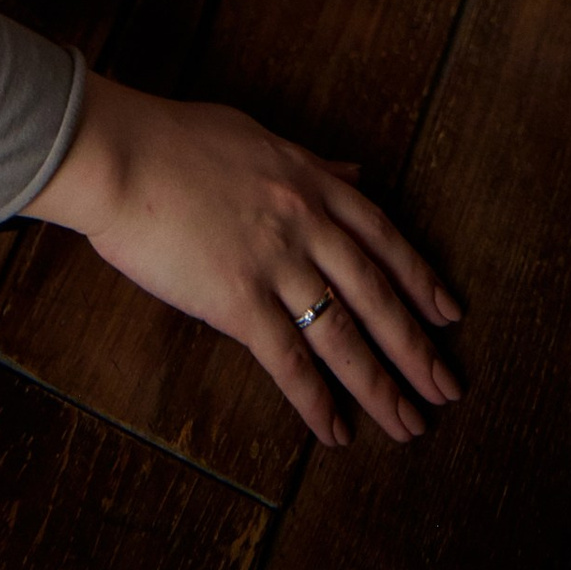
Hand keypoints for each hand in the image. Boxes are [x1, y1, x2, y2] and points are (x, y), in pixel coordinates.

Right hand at [25, 73, 461, 448]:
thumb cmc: (177, 139)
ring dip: (380, 384)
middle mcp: (305, 223)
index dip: (419, 279)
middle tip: (447, 388)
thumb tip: (354, 174)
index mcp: (310, 183)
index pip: (382, 238)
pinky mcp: (237, 299)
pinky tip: (335, 430)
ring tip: (408, 423)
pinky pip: (287, 359)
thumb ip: (311, 162)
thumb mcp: (258, 138)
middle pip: (375, 294)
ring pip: (342, 334)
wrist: (122, 154)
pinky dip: (315, 399)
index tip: (449, 314)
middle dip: (416, 346)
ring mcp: (275, 262)